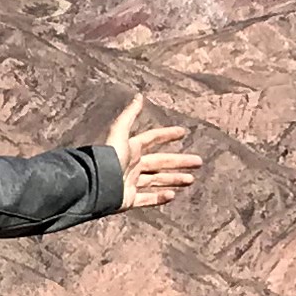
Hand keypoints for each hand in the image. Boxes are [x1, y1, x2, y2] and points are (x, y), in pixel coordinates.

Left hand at [105, 95, 200, 210]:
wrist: (96, 184)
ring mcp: (130, 183)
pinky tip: (172, 195)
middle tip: (198, 162)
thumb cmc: (108, 158)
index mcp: (130, 149)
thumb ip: (129, 115)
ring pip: (156, 181)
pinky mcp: (128, 199)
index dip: (167, 134)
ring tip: (191, 180)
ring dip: (174, 179)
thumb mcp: (119, 133)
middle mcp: (132, 165)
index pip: (152, 139)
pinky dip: (159, 197)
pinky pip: (147, 199)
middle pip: (160, 162)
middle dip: (179, 162)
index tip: (183, 132)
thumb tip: (139, 96)